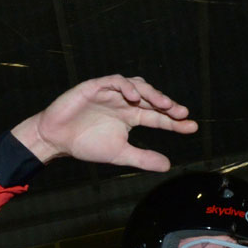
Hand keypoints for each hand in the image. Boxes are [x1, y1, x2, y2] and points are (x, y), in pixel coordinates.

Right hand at [10, 75, 196, 171]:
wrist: (55, 140)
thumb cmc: (85, 144)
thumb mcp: (119, 154)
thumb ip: (142, 158)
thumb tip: (167, 165)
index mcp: (130, 116)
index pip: (158, 116)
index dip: (175, 121)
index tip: (191, 127)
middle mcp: (124, 102)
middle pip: (152, 98)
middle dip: (168, 105)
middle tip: (181, 113)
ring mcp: (111, 93)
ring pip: (137, 85)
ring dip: (151, 93)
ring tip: (164, 104)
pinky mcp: (95, 86)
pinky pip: (114, 82)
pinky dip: (125, 87)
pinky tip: (134, 96)